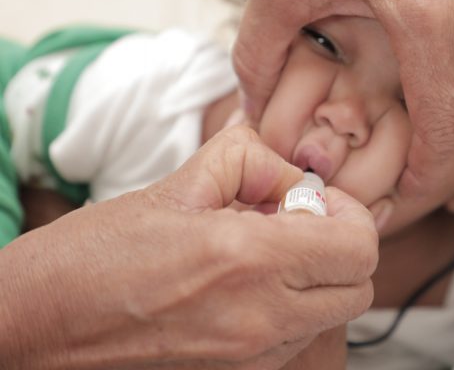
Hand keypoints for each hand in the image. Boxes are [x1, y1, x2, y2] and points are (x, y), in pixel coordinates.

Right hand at [0, 126, 376, 368]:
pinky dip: (292, 308)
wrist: (37, 327)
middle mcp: (260, 319)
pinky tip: (247, 284)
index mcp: (247, 260)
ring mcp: (250, 359)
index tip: (316, 200)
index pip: (358, 247)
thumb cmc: (94, 255)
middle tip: (297, 222)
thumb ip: (250, 161)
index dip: (349, 214)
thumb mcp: (177, 186)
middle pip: (357, 287)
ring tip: (267, 252)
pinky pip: (296, 341)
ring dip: (317, 278)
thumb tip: (294, 171)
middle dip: (341, 246)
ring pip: (331, 316)